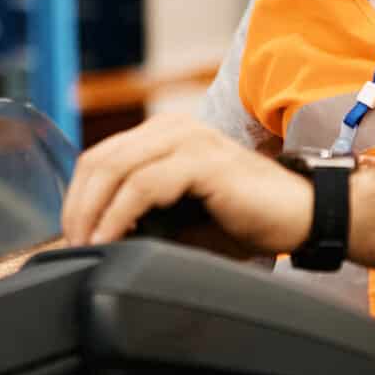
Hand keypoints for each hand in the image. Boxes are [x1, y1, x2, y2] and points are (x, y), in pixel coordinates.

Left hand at [60, 116, 315, 256]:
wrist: (304, 216)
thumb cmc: (245, 220)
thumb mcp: (181, 218)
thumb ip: (141, 217)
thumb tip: (95, 240)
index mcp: (164, 135)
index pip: (99, 157)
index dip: (76, 197)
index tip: (70, 237)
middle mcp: (172, 128)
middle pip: (99, 160)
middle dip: (77, 207)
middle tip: (72, 246)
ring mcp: (188, 139)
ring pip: (114, 168)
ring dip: (92, 212)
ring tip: (88, 245)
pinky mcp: (203, 160)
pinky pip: (143, 184)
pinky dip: (118, 214)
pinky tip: (112, 239)